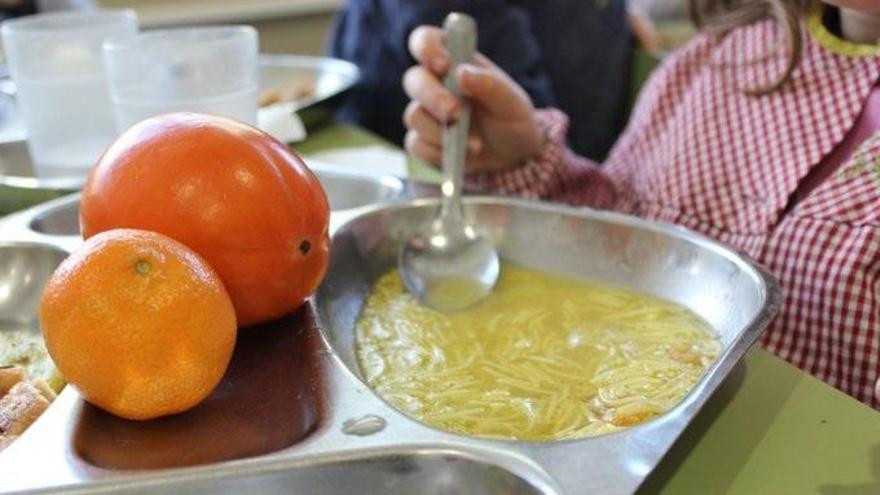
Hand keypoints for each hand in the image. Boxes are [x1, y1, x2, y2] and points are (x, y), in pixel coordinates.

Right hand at [403, 26, 543, 172]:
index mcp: (454, 62)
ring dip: (441, 132)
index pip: (426, 41)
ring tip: (475, 144)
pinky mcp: (422, 141)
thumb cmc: (512, 121)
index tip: (443, 65)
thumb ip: (490, 85)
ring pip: (414, 116)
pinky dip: (438, 153)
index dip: (427, 48)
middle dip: (432, 97)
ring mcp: (426, 113)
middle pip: (413, 80)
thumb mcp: (512, 102)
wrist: (513, 158)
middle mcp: (435, 84)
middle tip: (454, 113)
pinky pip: (416, 145)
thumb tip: (462, 73)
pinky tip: (461, 156)